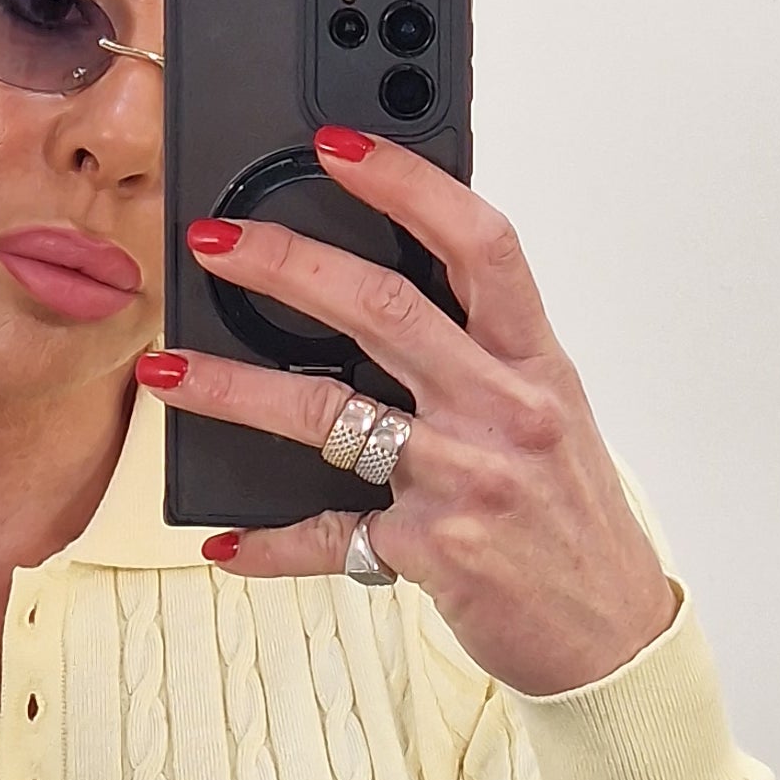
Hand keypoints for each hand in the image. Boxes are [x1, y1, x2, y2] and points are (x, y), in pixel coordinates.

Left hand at [139, 128, 679, 697]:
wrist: (613, 634)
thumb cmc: (570, 517)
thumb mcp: (549, 415)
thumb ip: (480, 354)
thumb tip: (375, 292)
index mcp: (535, 362)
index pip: (480, 244)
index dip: (408, 184)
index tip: (338, 145)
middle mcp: (504, 410)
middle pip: (384, 308)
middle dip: (286, 265)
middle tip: (212, 242)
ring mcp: (466, 481)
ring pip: (329, 414)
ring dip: (234, 388)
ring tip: (167, 370)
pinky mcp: (430, 552)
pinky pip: (328, 537)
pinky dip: (269, 544)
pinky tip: (224, 543)